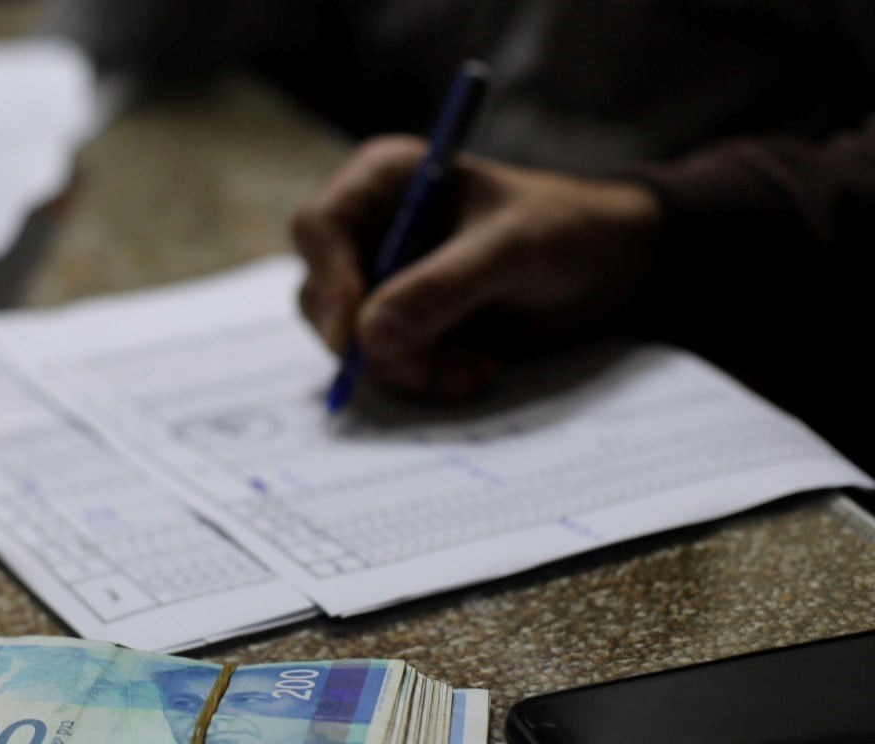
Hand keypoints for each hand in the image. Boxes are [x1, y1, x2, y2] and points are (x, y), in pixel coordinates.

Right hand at [293, 135, 663, 399]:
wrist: (609, 265)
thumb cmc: (564, 228)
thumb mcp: (508, 251)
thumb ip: (441, 288)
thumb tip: (369, 337)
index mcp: (384, 181)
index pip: (320, 228)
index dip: (329, 281)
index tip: (355, 334)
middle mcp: (371, 229)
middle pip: (324, 297)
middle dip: (376, 342)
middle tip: (428, 369)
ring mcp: (384, 280)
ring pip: (354, 342)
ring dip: (411, 368)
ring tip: (475, 368)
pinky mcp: (405, 323)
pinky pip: (388, 364)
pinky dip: (429, 377)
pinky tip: (478, 368)